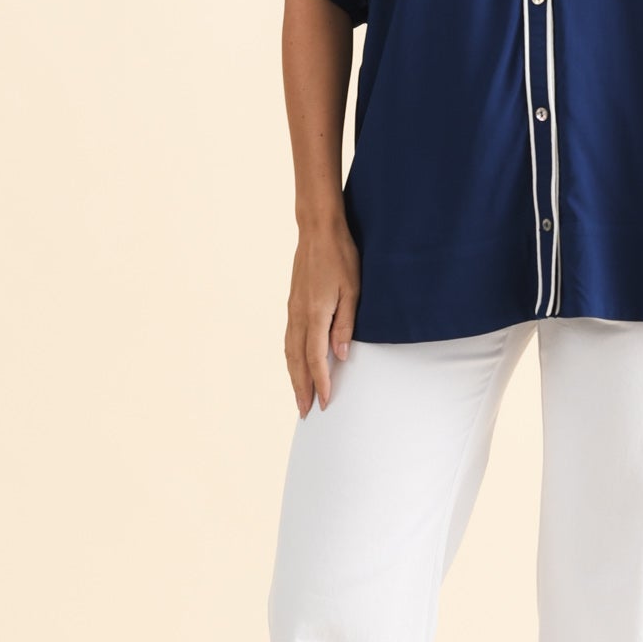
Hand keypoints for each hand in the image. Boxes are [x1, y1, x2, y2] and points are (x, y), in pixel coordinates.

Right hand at [285, 215, 359, 414]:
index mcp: (315, 314)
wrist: (318, 231)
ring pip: (289, 351)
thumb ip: (345, 324)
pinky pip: (289, 338)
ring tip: (299, 395)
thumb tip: (340, 355)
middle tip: (305, 411)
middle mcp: (299, 315)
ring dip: (293, 375)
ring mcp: (293, 309)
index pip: (316, 358)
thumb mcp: (353, 290)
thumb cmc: (341, 257)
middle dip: (301, 388)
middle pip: (297, 360)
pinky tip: (296, 364)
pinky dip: (291, 357)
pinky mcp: (293, 303)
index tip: (325, 403)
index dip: (321, 383)